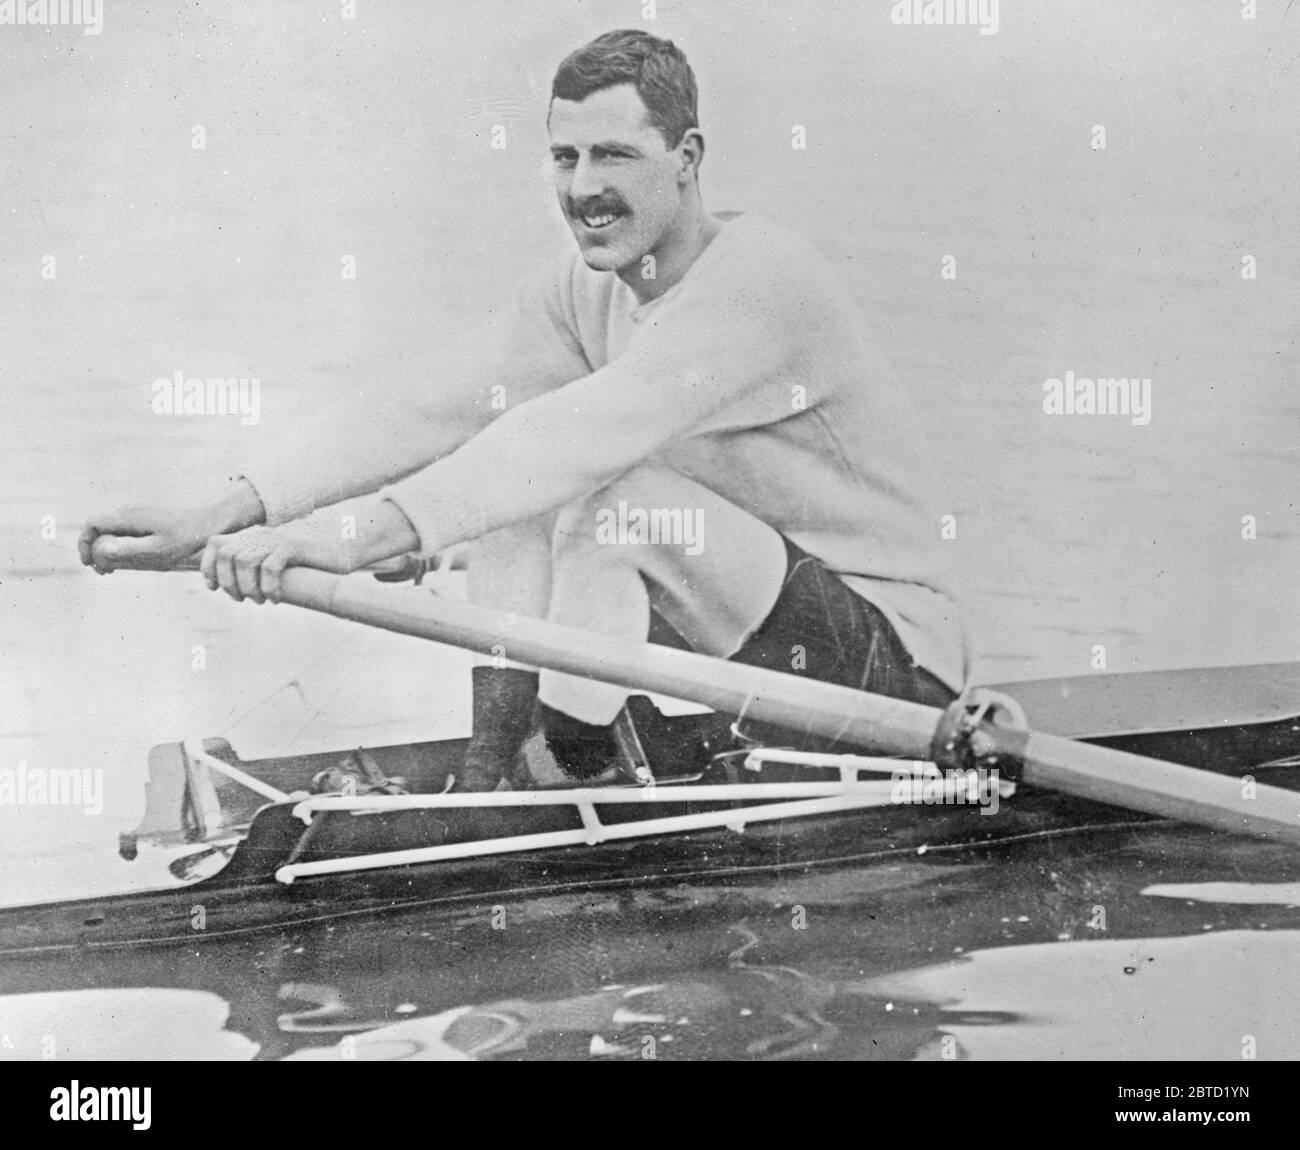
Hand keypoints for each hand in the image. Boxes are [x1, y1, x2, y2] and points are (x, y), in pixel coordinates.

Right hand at [79, 481, 264, 573]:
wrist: (209, 523)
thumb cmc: (186, 538)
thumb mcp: (158, 549)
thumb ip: (129, 550)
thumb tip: (101, 550)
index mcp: (129, 516)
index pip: (92, 524)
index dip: (84, 543)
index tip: (89, 563)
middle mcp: (130, 511)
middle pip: (99, 528)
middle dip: (95, 549)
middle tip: (104, 572)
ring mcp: (137, 513)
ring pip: (111, 530)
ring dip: (107, 548)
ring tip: (112, 569)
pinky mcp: (145, 518)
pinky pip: (123, 531)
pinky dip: (120, 544)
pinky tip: (127, 560)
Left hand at [200, 522, 352, 603]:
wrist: (344, 546)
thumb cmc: (312, 560)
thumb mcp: (279, 561)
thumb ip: (259, 565)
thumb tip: (238, 586)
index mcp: (253, 536)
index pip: (215, 543)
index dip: (208, 566)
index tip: (213, 588)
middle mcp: (261, 534)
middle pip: (225, 555)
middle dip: (228, 582)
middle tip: (242, 599)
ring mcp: (276, 538)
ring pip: (243, 562)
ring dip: (247, 587)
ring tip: (259, 601)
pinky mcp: (292, 546)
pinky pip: (269, 568)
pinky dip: (269, 587)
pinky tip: (276, 599)